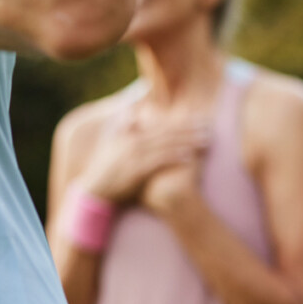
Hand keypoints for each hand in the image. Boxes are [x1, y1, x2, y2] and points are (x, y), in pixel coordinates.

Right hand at [78, 106, 210, 205]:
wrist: (94, 191)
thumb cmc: (105, 170)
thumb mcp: (111, 144)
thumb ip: (123, 128)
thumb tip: (133, 112)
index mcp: (129, 134)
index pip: (159, 124)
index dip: (179, 120)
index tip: (196, 117)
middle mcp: (132, 141)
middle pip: (166, 132)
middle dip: (188, 128)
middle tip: (208, 125)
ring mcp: (133, 154)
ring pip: (166, 144)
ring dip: (187, 140)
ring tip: (205, 139)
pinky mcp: (136, 169)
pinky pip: (159, 161)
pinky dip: (174, 156)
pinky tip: (189, 156)